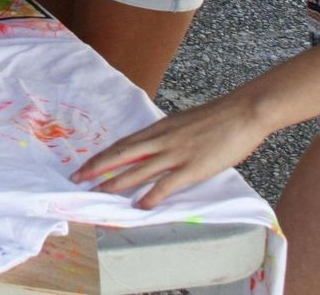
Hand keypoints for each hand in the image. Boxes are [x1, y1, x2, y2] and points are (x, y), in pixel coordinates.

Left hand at [72, 91, 273, 208]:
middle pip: (122, 154)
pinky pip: (166, 184)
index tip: (83, 165)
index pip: (123, 144)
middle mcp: (161, 139)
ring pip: (138, 170)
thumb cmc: (217, 118)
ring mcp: (176, 153)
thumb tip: (155, 148)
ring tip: (97, 194)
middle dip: (97, 168)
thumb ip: (167, 136)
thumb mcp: (183, 123)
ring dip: (115, 183)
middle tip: (76, 179)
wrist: (243, 111)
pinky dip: (151, 196)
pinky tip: (139, 207)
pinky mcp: (193, 167)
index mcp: (159, 128)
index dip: (102, 156)